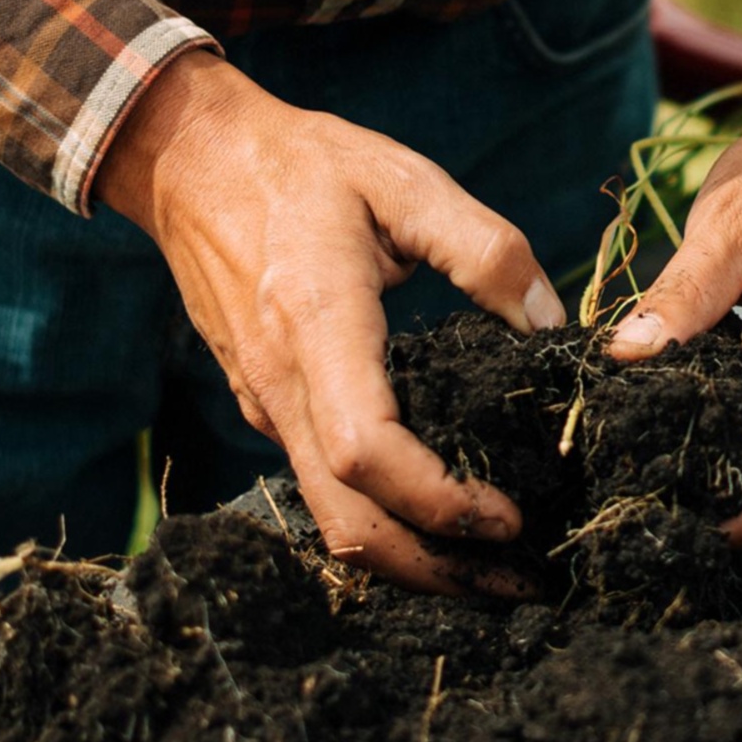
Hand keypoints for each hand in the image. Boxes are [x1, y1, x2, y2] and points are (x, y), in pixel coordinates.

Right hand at [97, 51, 566, 594]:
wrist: (190, 159)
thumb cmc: (304, 164)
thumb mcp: (406, 180)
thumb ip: (488, 250)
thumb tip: (550, 325)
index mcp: (317, 326)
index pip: (367, 453)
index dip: (439, 502)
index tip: (509, 514)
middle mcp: (282, 384)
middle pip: (348, 523)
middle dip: (435, 570)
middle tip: (520, 583)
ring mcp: (264, 404)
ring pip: (330, 519)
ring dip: (410, 560)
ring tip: (493, 569)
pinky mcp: (264, 406)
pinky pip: (321, 488)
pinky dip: (381, 521)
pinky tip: (439, 516)